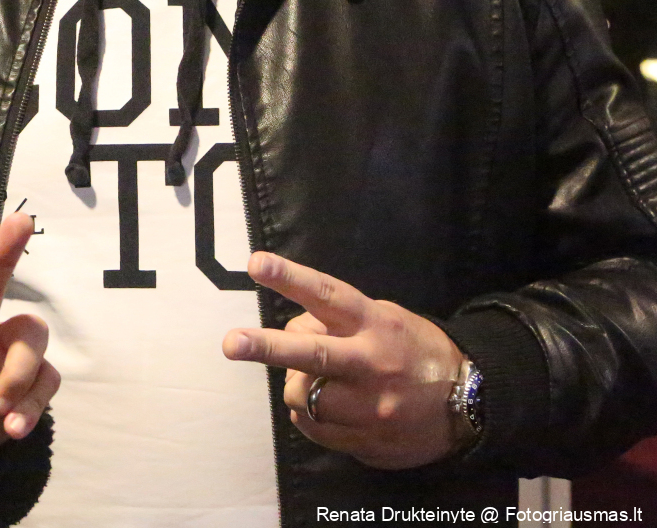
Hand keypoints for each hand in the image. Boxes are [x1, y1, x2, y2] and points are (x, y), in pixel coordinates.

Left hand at [222, 251, 469, 469]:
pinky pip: (312, 427)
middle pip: (313, 355)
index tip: (257, 263)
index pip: (328, 296)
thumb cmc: (414, 350)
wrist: (471, 403)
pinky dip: (309, 415)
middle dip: (268, 347)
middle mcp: (371, 364)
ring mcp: (370, 408)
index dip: (291, 278)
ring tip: (316, 381)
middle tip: (232, 343)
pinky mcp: (367, 441)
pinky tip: (331, 407)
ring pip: (304, 396)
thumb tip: (291, 328)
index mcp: (375, 324)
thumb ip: (337, 320)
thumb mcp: (384, 318)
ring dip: (297, 386)